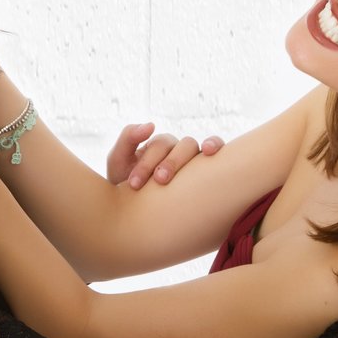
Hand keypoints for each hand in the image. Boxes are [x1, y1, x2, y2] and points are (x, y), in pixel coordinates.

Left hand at [106, 123, 224, 188]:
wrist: (134, 214)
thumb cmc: (125, 186)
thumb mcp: (119, 162)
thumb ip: (128, 139)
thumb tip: (151, 124)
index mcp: (158, 146)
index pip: (159, 145)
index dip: (147, 163)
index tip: (134, 185)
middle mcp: (178, 150)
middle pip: (182, 145)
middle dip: (170, 162)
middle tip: (159, 181)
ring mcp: (193, 161)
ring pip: (196, 149)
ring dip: (189, 160)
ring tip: (183, 176)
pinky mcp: (206, 174)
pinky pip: (218, 156)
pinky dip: (216, 147)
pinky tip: (211, 154)